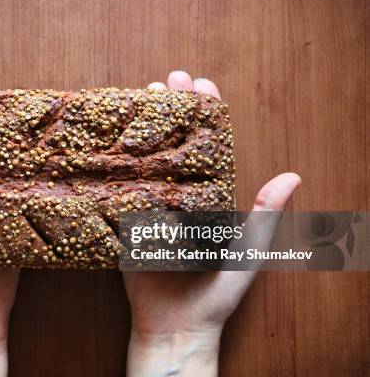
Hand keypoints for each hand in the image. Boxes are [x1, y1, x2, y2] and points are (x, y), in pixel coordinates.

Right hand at [123, 71, 301, 376]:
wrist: (177, 327)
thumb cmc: (217, 292)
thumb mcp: (246, 251)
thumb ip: (264, 213)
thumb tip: (292, 175)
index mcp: (209, 196)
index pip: (208, 145)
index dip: (206, 114)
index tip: (202, 85)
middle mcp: (179, 195)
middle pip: (175, 142)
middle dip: (172, 109)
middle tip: (168, 78)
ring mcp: (150, 206)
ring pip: (147, 157)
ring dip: (146, 126)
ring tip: (143, 94)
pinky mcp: (126, 221)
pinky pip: (121, 187)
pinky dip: (117, 161)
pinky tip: (112, 138)